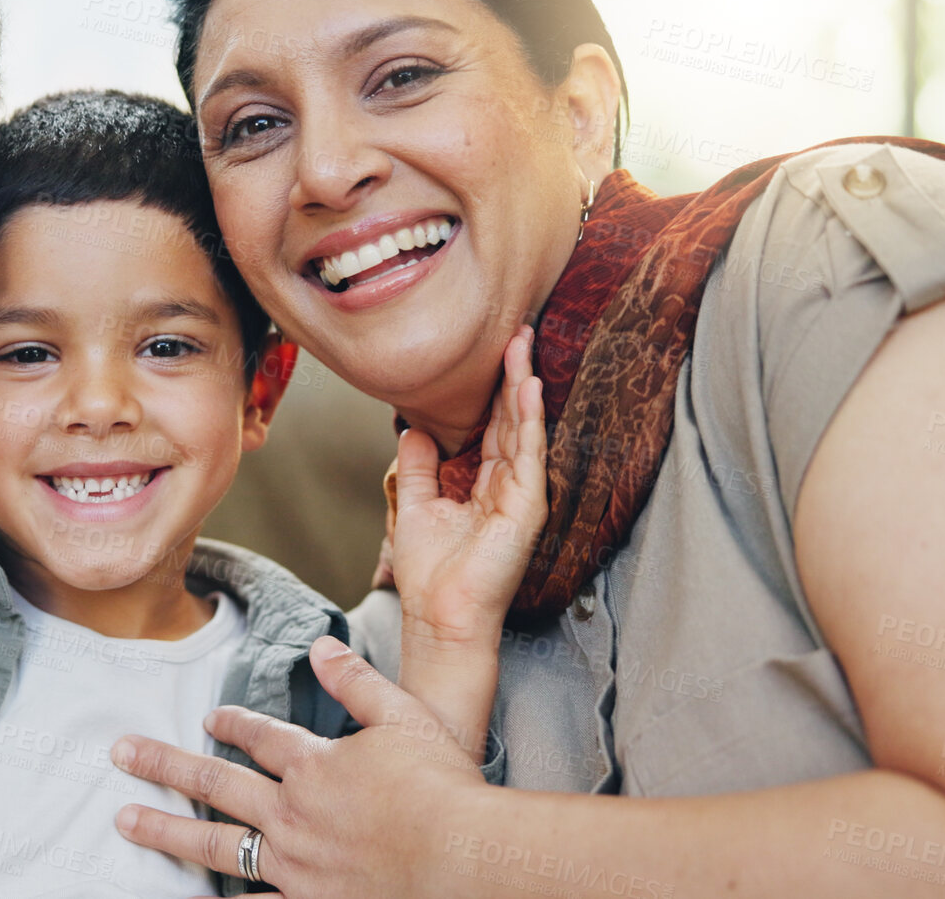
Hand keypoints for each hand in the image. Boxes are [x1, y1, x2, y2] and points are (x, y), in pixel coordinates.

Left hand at [113, 637, 485, 898]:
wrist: (462, 861)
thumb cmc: (444, 790)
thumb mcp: (404, 717)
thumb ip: (357, 683)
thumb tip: (319, 646)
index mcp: (315, 765)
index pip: (262, 737)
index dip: (233, 723)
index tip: (209, 717)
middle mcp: (293, 814)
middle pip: (216, 782)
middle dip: (164, 764)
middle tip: (122, 753)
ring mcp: (295, 864)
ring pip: (216, 843)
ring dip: (166, 829)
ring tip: (125, 821)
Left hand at [390, 325, 545, 649]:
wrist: (438, 614)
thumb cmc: (431, 573)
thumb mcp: (415, 504)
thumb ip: (419, 466)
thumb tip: (413, 428)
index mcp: (484, 484)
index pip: (492, 425)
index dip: (493, 389)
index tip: (494, 349)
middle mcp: (507, 486)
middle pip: (512, 419)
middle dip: (515, 375)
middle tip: (518, 330)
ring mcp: (520, 496)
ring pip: (524, 429)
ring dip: (524, 386)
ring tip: (524, 345)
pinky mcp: (527, 508)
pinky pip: (530, 455)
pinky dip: (531, 420)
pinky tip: (529, 389)